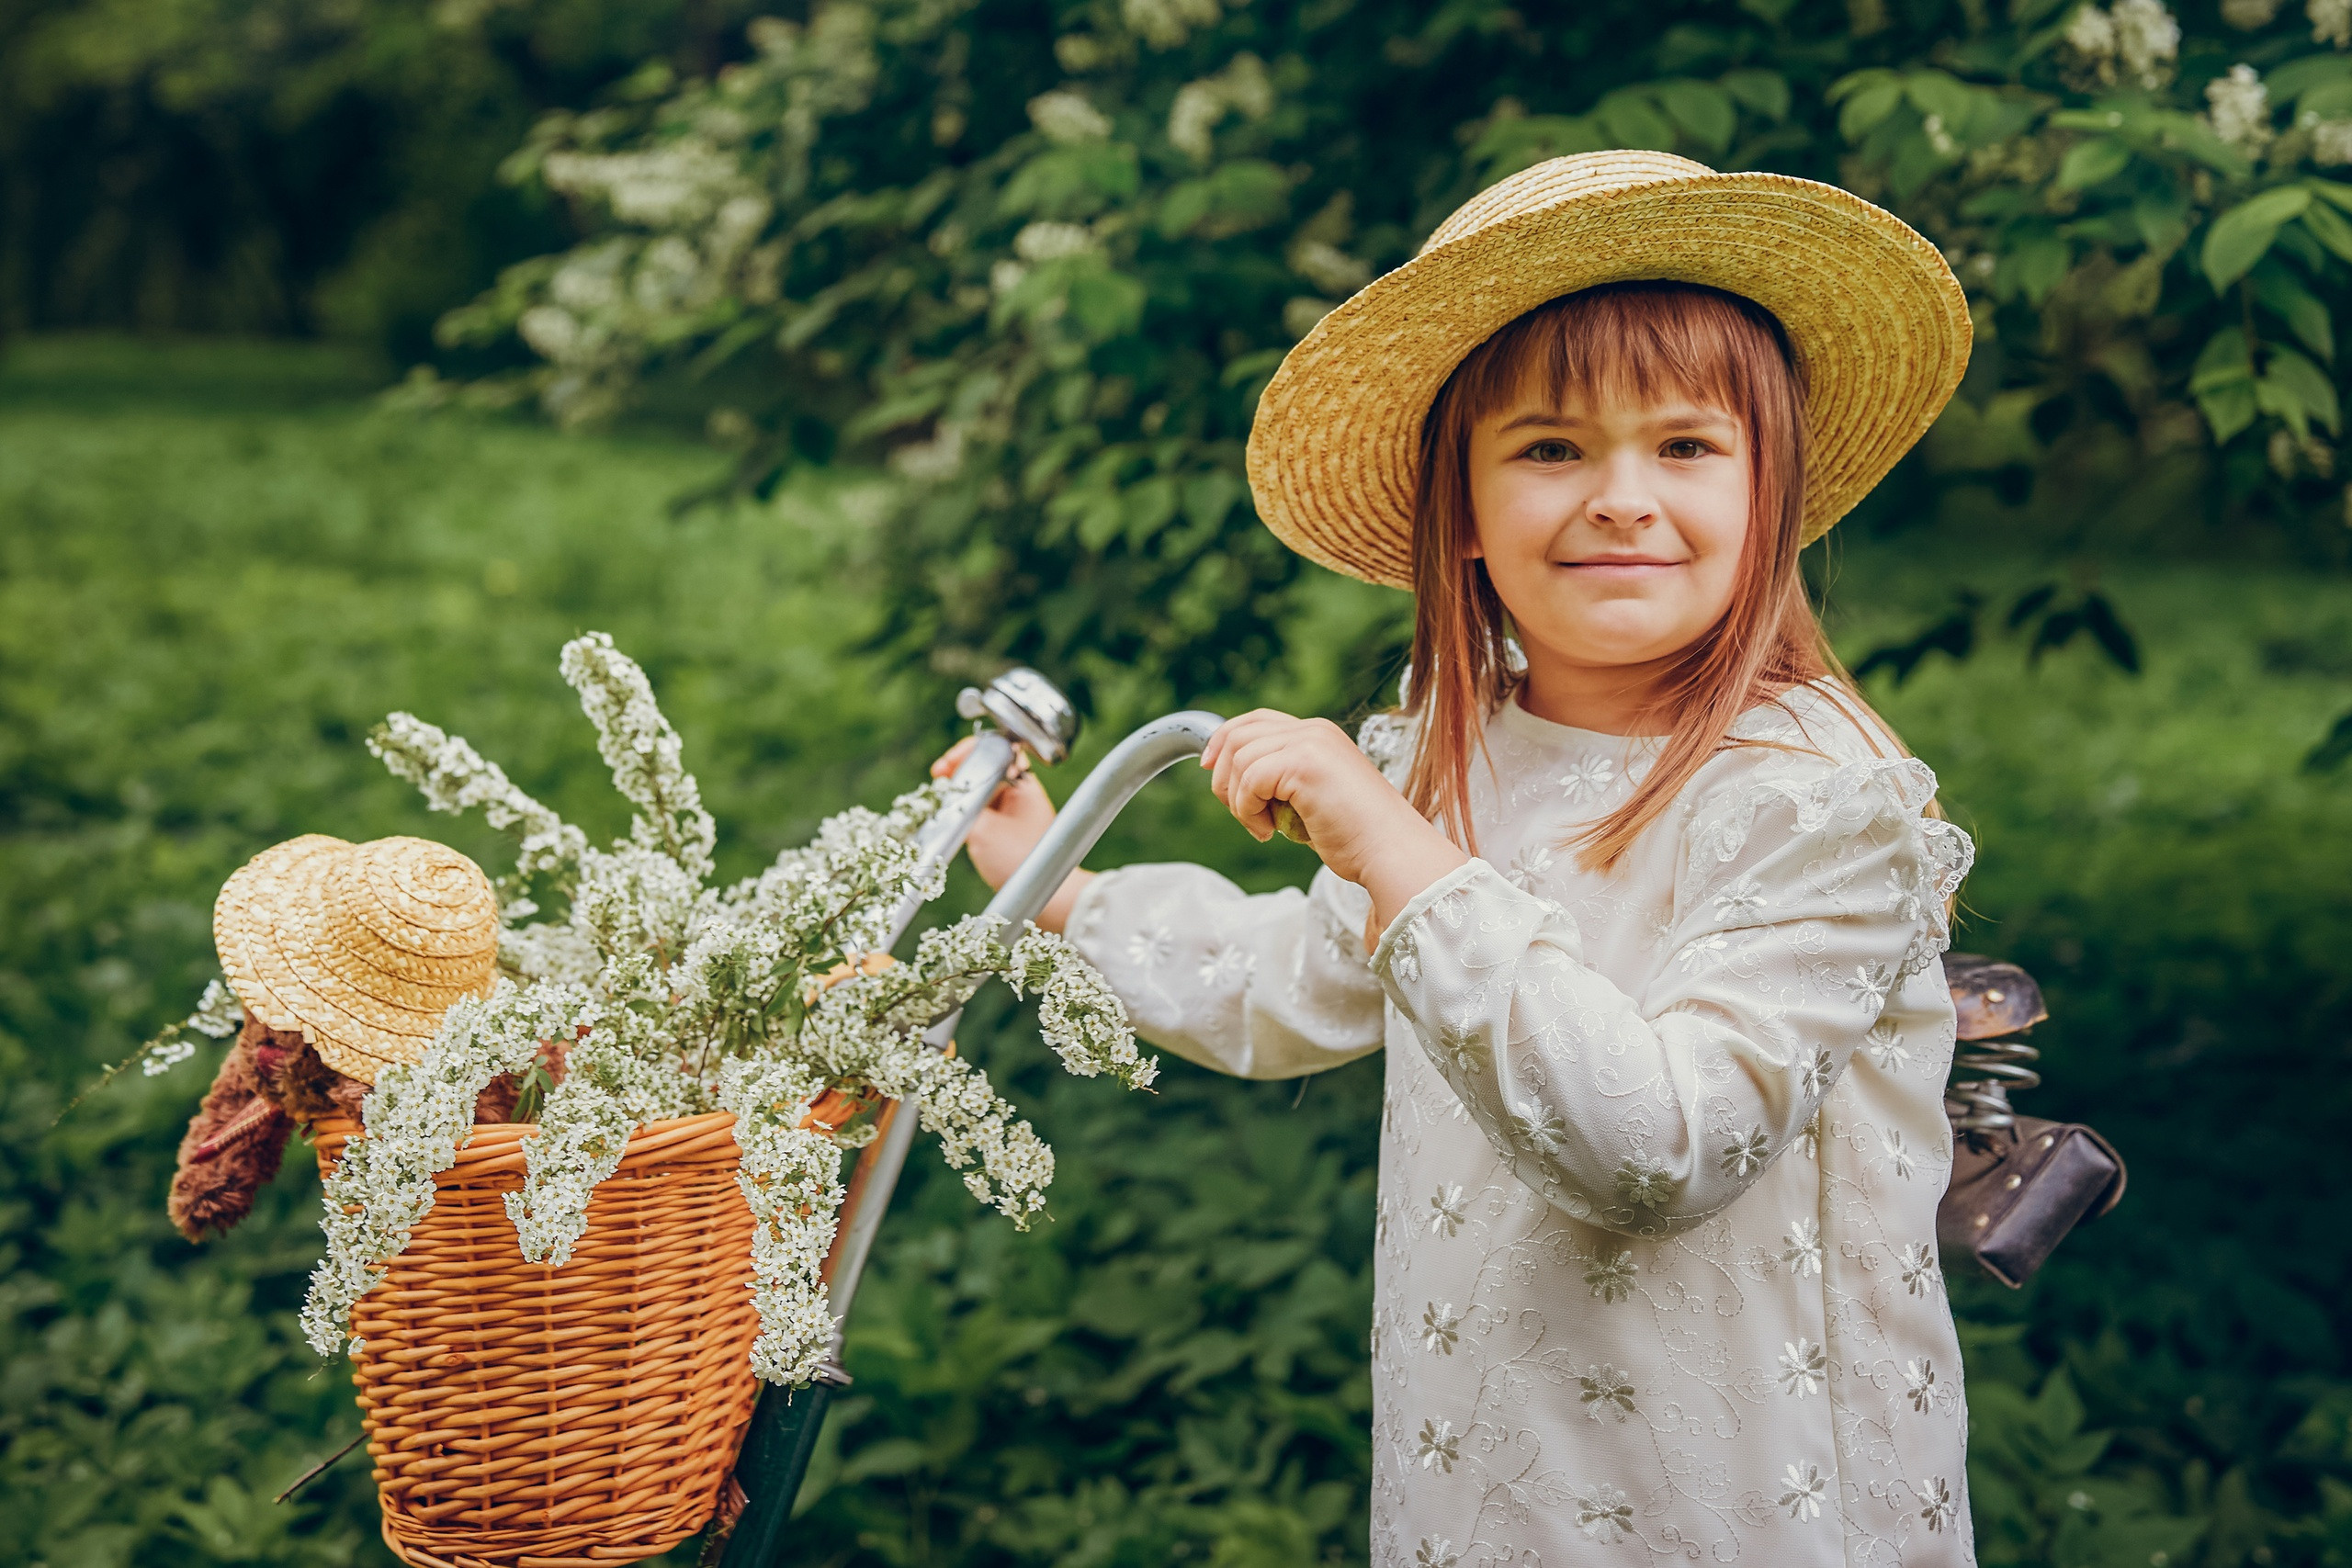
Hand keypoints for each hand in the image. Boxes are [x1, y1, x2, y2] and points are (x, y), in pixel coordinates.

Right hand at [929, 737, 1093, 931]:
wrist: (1049, 898)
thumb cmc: (1019, 862)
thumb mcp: (982, 830)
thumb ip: (961, 807)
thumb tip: (946, 795)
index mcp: (1023, 785)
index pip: (994, 751)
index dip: (966, 754)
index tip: (944, 768)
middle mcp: (1022, 795)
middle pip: (985, 770)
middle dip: (960, 774)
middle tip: (938, 783)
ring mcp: (1016, 815)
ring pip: (982, 794)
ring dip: (962, 797)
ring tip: (943, 804)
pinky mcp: (1009, 834)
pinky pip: (983, 815)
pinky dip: (968, 816)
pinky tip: (955, 825)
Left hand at [1200, 711, 1469, 946]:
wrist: (1390, 851)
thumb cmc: (1357, 836)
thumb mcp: (1314, 797)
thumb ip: (1285, 779)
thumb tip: (1239, 781)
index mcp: (1319, 734)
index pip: (1256, 720)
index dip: (1224, 739)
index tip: (1209, 768)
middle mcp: (1314, 731)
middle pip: (1239, 734)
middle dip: (1224, 775)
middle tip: (1240, 812)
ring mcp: (1310, 743)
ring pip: (1240, 759)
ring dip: (1239, 801)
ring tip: (1263, 827)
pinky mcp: (1305, 764)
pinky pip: (1250, 780)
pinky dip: (1248, 811)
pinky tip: (1268, 831)